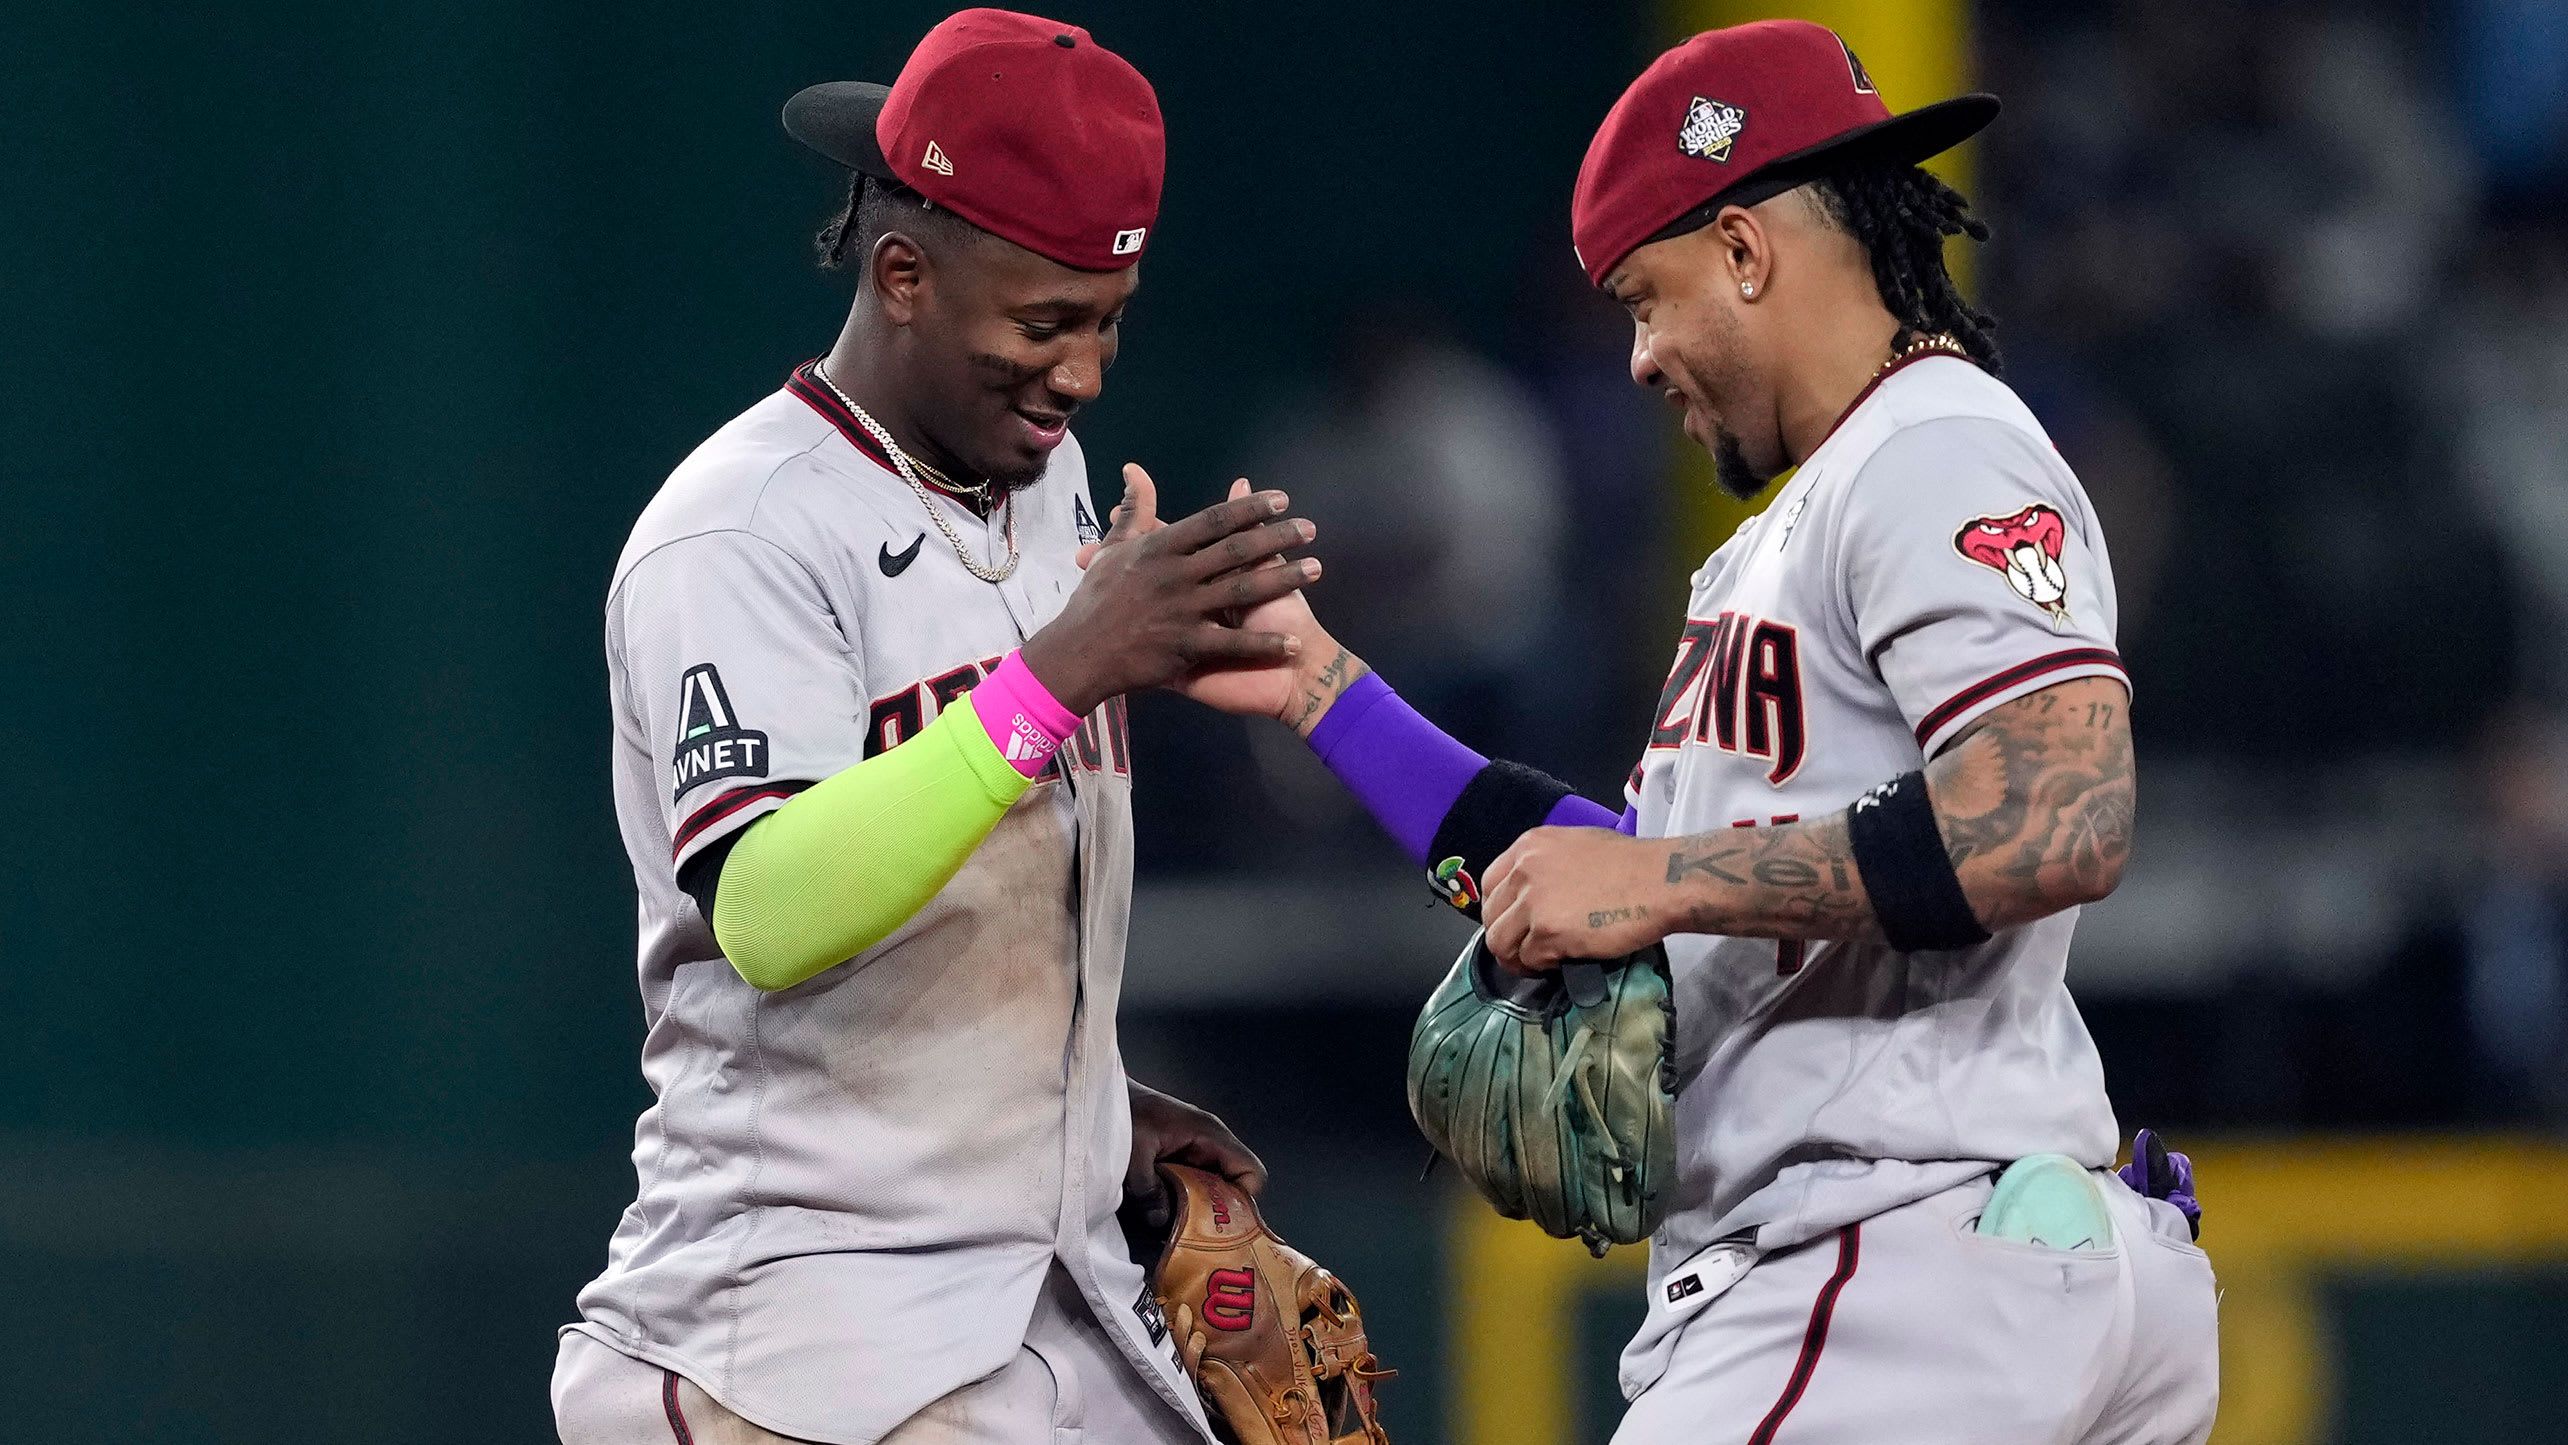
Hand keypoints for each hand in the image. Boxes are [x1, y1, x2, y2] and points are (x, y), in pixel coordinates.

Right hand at [1023, 464, 1319, 715]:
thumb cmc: (1097, 600)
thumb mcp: (1114, 551)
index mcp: (1160, 549)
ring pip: (1243, 591)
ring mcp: (1182, 612)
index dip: (1249, 510)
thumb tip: (1134, 470)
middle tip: (1311, 529)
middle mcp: (1174, 576)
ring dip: (1284, 579)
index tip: (1281, 500)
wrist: (1078, 654)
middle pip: (1236, 550)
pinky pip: (1233, 645)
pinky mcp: (1185, 648)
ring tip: (1316, 570)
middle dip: (1277, 538)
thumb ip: (1133, 511)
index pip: (1213, 521)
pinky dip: (1264, 644)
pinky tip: (1294, 642)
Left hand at [1126, 1080, 1266, 1228]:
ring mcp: (1196, 1148)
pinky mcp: (1181, 1155)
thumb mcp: (1133, 1153)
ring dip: (1199, 1206)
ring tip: (1177, 1222)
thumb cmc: (1124, 1109)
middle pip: (1233, 1185)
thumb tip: (1162, 1220)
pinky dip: (1185, 1198)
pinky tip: (1165, 1208)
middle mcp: (1210, 1141)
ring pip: (1213, 1186)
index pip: (1249, 1170)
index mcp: (1209, 1133)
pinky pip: (1195, 1182)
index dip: (1243, 1200)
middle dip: (1218, 1211)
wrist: (1105, 1093)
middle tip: (1196, 1232)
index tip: (1222, 1223)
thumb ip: (1148, 1189)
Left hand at [1482, 826, 1671, 972]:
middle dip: (1506, 937)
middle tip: (1526, 950)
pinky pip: (1529, 959)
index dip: (1499, 910)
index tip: (1513, 924)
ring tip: (1540, 962)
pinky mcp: (1548, 932)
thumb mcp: (1575, 846)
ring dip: (1518, 957)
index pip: (1489, 884)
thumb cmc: (1630, 864)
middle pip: (1491, 917)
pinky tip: (1561, 962)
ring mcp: (1533, 902)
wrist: (1660, 880)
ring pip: (1501, 943)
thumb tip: (1531, 892)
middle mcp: (1523, 870)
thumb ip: (1545, 864)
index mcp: (1528, 846)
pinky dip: (1542, 966)